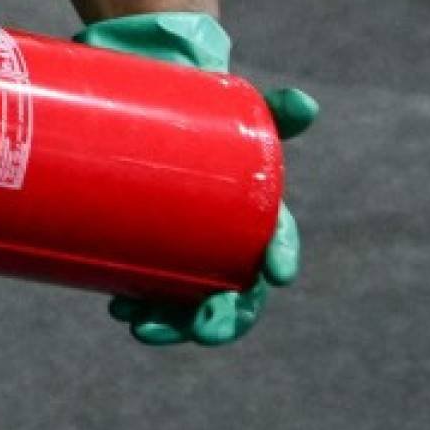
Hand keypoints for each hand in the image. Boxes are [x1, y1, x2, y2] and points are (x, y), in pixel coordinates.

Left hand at [107, 87, 315, 344]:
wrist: (151, 100)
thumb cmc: (201, 105)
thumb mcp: (235, 104)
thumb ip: (273, 107)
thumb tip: (306, 104)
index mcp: (254, 210)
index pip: (276, 242)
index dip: (281, 258)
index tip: (278, 273)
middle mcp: (224, 239)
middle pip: (235, 292)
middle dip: (224, 319)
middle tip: (204, 329)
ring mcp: (184, 247)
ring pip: (188, 301)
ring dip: (172, 324)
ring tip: (142, 327)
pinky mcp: (147, 246)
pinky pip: (150, 289)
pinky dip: (139, 305)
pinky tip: (122, 310)